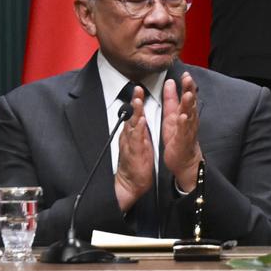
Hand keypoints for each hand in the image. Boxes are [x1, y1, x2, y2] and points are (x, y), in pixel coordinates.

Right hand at [114, 86, 153, 211]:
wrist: (131, 182)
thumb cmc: (137, 161)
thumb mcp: (139, 141)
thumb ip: (138, 129)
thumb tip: (139, 117)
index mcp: (133, 132)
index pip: (135, 113)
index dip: (137, 100)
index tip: (140, 88)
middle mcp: (130, 136)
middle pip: (131, 115)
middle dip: (134, 101)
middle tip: (137, 88)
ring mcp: (130, 143)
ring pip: (132, 125)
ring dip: (135, 112)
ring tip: (137, 100)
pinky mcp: (134, 152)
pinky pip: (135, 140)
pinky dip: (137, 130)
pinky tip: (140, 122)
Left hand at [161, 72, 203, 192]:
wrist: (183, 159)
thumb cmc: (178, 137)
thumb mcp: (171, 115)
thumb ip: (171, 99)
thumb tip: (169, 82)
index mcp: (184, 112)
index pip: (187, 95)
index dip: (186, 84)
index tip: (185, 74)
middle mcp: (189, 119)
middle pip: (190, 102)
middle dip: (189, 90)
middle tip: (188, 79)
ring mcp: (188, 129)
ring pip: (189, 114)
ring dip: (188, 104)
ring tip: (187, 95)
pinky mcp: (184, 139)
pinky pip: (184, 130)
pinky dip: (184, 123)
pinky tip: (183, 117)